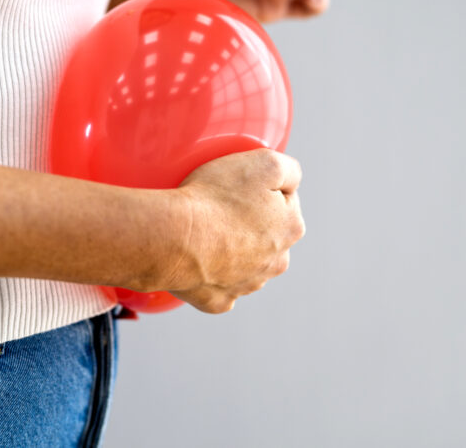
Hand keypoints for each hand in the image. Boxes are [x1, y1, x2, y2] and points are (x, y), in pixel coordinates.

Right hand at [161, 149, 304, 312]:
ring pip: (244, 262)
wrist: (173, 237)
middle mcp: (276, 262)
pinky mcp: (219, 300)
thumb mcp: (265, 163)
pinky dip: (209, 273)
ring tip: (205, 230)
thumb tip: (292, 180)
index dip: (261, 189)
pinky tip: (197, 259)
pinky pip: (217, 284)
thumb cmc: (214, 198)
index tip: (238, 185)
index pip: (284, 201)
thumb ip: (289, 169)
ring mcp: (247, 284)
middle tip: (220, 206)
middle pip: (266, 235)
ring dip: (231, 248)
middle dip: (249, 222)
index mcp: (291, 228)